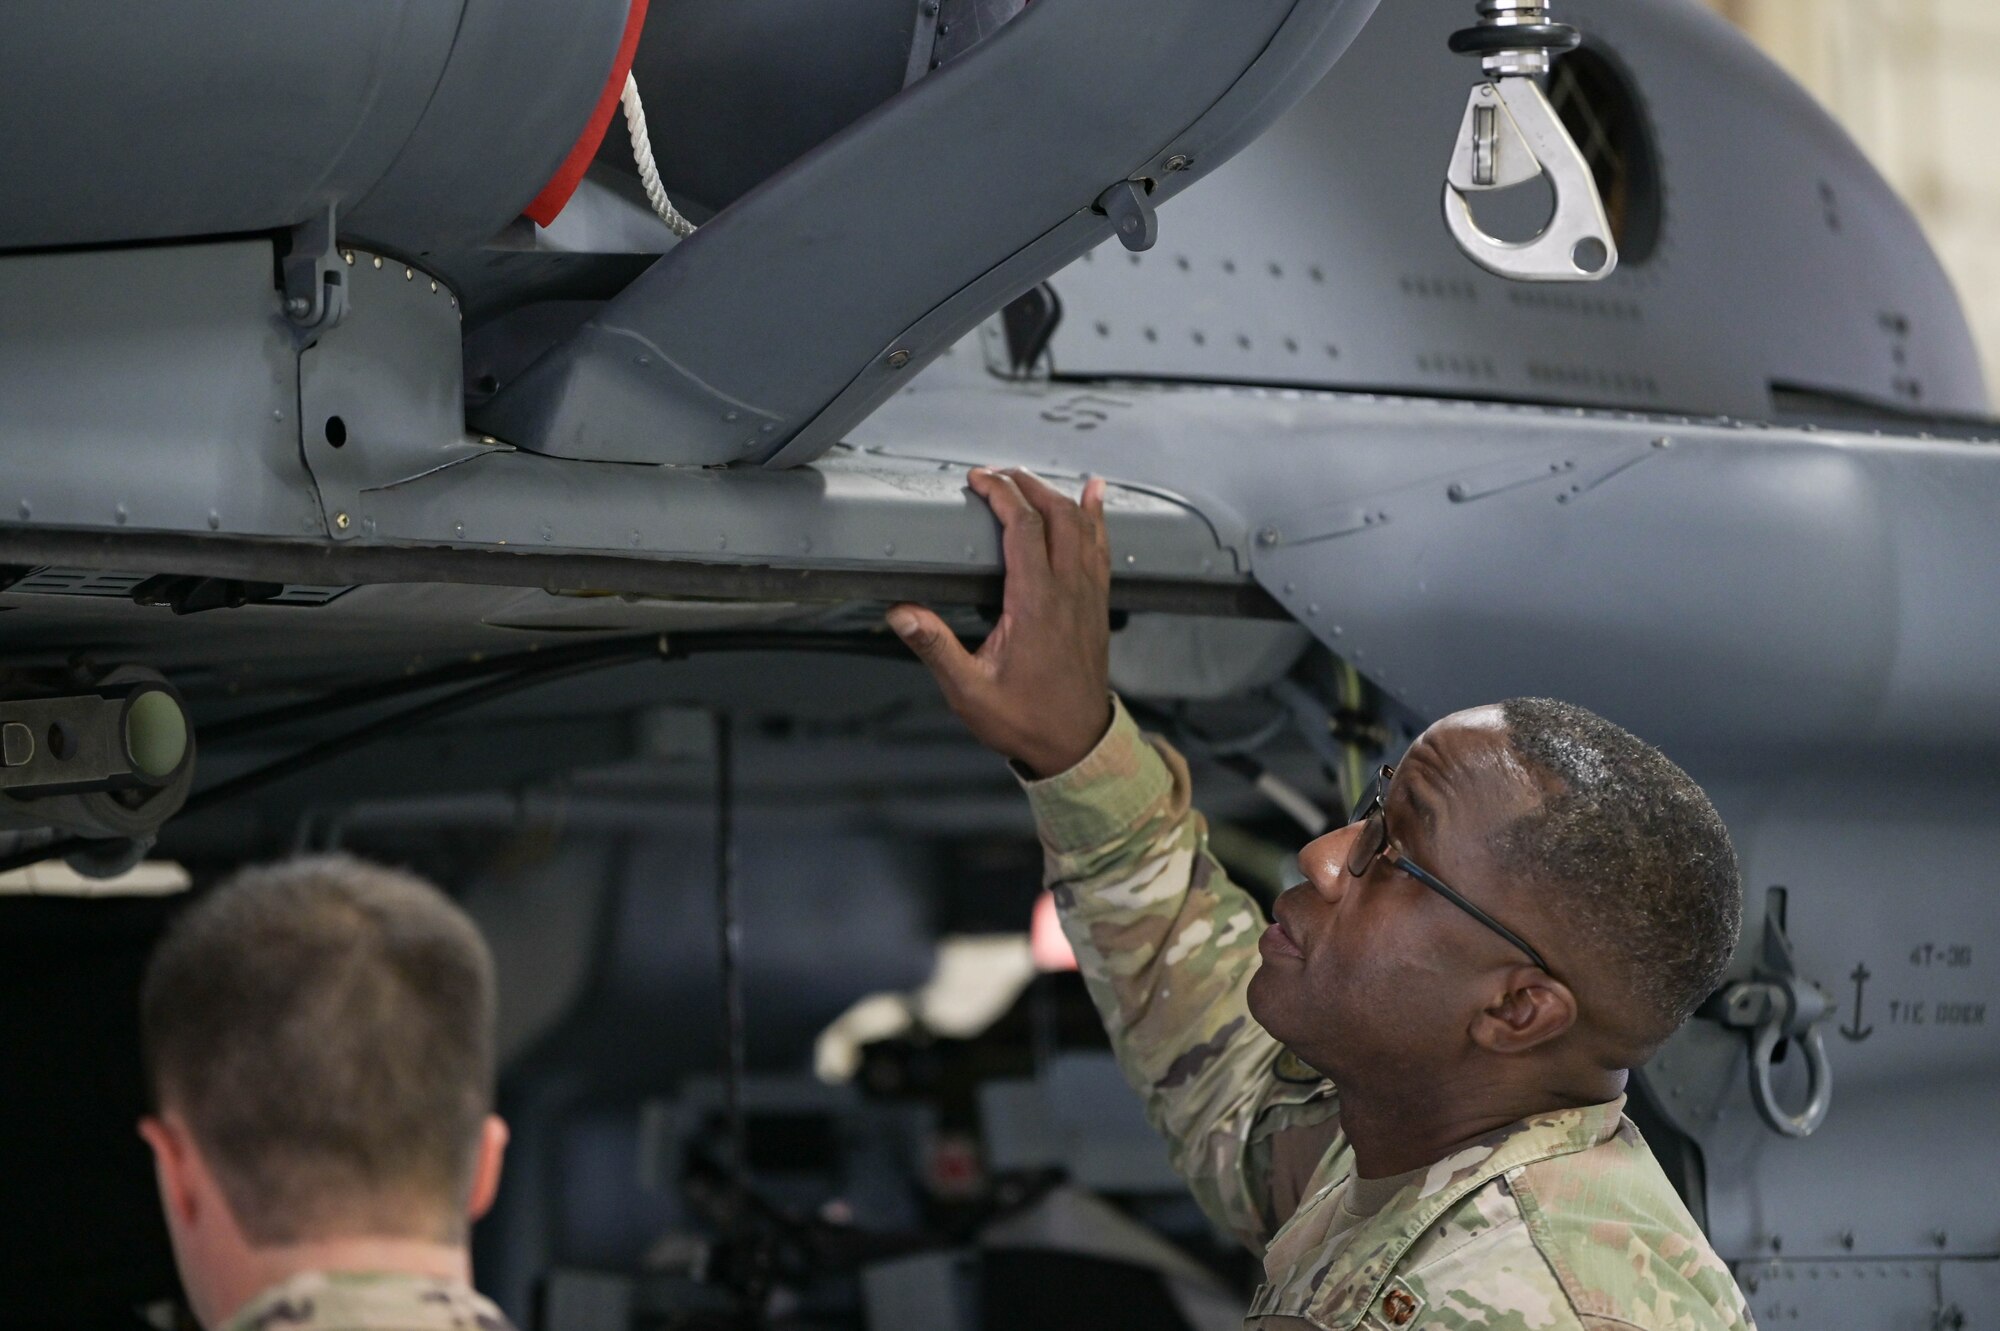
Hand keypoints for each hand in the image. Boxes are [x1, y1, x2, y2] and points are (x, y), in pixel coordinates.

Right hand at [888, 468, 1113, 777]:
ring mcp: (1088, 596)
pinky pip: (1101, 548)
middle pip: (1056, 515)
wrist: (1076, 745)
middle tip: (995, 475)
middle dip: (1025, 485)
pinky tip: (1095, 496)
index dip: (1001, 493)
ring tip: (1029, 478)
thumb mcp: (969, 690)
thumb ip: (935, 646)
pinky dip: (1096, 517)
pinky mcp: (1097, 605)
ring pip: (1082, 526)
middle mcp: (1068, 592)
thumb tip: (901, 613)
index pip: (1024, 527)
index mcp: (1035, 604)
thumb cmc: (1025, 719)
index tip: (978, 479)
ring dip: (1056, 495)